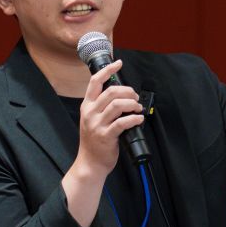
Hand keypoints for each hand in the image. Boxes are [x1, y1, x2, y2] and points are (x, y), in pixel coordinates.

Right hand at [68, 60, 142, 180]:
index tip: (118, 63)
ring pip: (117, 104)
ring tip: (137, 108)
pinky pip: (122, 122)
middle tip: (135, 97)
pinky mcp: (106, 136)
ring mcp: (97, 124)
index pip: (95, 81)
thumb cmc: (94, 141)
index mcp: (87, 105)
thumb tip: (121, 94)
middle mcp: (90, 112)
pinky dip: (134, 118)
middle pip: (111, 91)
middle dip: (127, 91)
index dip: (108, 70)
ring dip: (132, 104)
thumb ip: (102, 106)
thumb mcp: (92, 119)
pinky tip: (138, 118)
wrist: (90, 163)